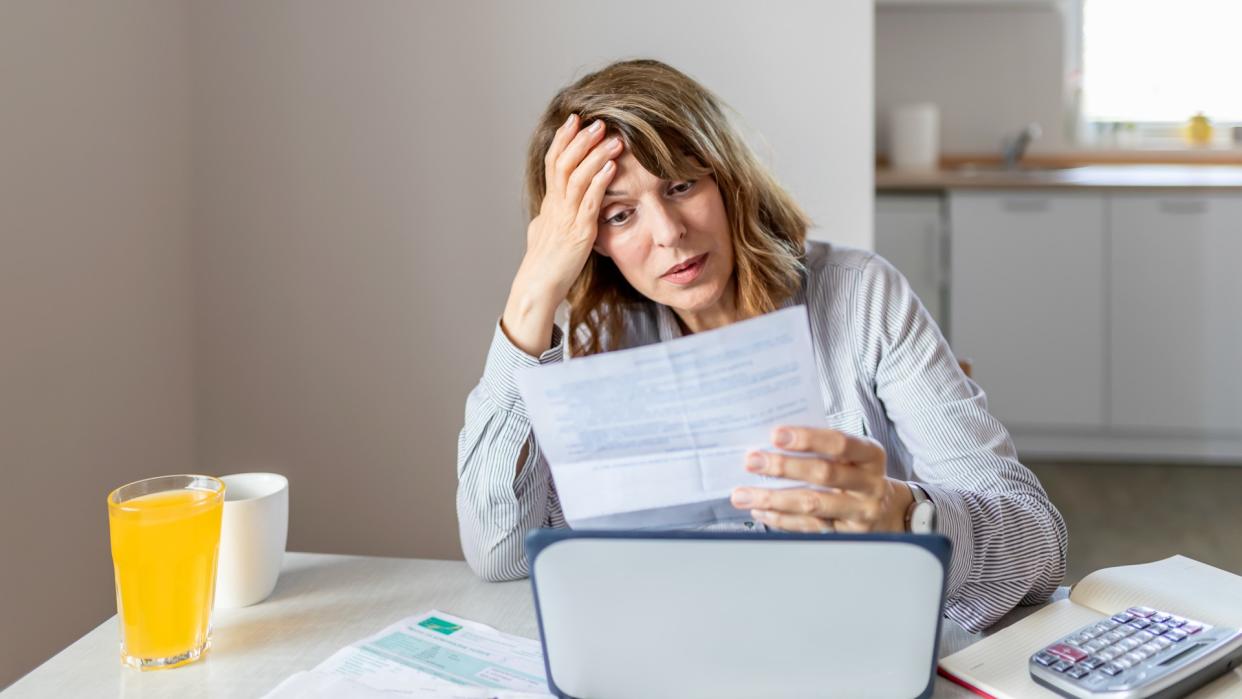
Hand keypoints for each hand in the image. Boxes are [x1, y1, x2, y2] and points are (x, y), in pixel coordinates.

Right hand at [502, 114, 622, 354]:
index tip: (575, 119)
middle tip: (597, 121)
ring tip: (612, 138)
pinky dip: (600, 182)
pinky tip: (611, 168)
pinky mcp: (579, 232)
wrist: (538, 286)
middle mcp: (556, 205)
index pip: (554, 162)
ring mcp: (567, 218)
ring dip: (595, 155)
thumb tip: (547, 208)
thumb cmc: (544, 263)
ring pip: (577, 178)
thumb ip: (549, 216)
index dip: (564, 139)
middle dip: (581, 140)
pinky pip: (590, 202)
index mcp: (550, 203)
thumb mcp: (543, 232)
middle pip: (564, 163)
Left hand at [729, 426, 913, 532]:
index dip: (808, 438)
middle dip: (783, 467)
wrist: (887, 512)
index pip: (839, 443)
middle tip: (752, 461)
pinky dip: (780, 519)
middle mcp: (870, 484)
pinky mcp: (846, 534)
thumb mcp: (851, 455)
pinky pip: (808, 527)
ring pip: (812, 505)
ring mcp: (860, 512)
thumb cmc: (857, 473)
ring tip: (742, 494)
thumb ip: (820, 447)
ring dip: (773, 499)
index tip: (775, 434)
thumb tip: (770, 441)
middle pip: (824, 474)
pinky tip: (759, 511)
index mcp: (870, 455)